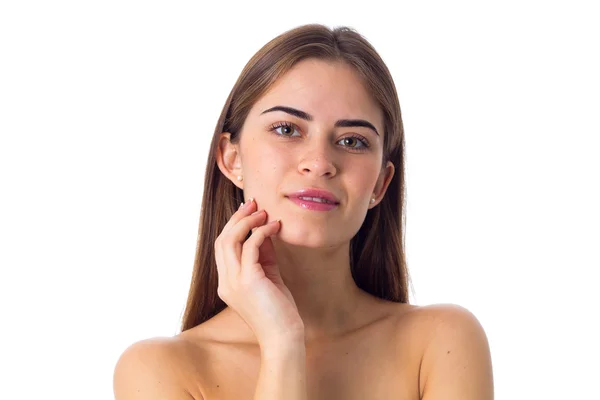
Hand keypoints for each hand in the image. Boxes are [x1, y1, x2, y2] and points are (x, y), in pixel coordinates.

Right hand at [214, 197, 303, 345]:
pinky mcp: (248, 281)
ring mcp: (233, 282)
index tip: (249, 211)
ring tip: (264, 212)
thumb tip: (265, 230)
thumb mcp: (269, 277)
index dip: (234, 226)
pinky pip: (250, 247)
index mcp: (227, 283)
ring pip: (230, 240)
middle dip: (237, 218)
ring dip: (247, 222)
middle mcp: (225, 282)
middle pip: (222, 240)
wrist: (284, 337)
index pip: (222, 247)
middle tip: (254, 204)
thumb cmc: (279, 311)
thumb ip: (264, 255)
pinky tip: (274, 227)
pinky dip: (261, 232)